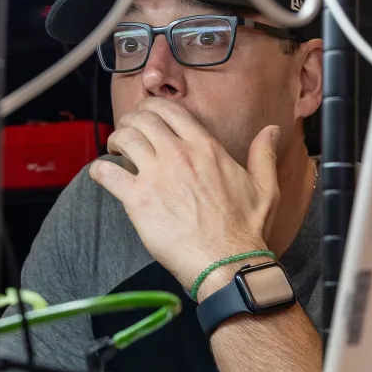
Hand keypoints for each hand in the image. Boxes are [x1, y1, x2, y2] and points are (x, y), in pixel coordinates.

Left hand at [89, 98, 281, 292]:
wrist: (228, 262)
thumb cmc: (246, 229)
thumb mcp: (265, 187)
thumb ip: (264, 154)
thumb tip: (272, 131)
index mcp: (205, 148)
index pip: (170, 110)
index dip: (152, 108)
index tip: (146, 116)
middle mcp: (179, 154)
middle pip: (142, 118)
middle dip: (130, 120)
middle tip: (127, 134)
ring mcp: (157, 175)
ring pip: (124, 138)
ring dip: (115, 140)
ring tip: (115, 150)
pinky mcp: (139, 200)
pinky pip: (107, 173)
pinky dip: (99, 170)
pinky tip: (102, 174)